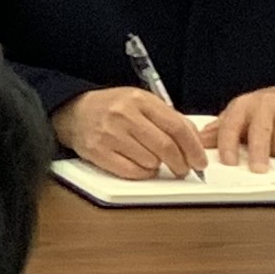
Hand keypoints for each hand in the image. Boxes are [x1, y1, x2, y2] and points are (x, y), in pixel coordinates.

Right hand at [55, 83, 207, 180]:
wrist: (75, 112)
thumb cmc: (112, 108)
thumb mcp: (141, 102)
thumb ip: (168, 118)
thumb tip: (195, 141)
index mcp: (139, 100)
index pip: (177, 127)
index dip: (193, 148)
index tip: (200, 161)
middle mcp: (124, 115)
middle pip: (166, 147)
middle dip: (181, 163)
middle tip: (184, 169)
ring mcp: (110, 134)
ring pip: (150, 162)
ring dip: (157, 166)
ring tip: (152, 160)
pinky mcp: (99, 152)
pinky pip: (132, 172)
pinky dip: (142, 173)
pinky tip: (140, 165)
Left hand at [207, 77, 274, 173]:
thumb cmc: (267, 110)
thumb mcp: (242, 114)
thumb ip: (221, 129)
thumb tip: (200, 141)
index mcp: (243, 105)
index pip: (231, 126)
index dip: (228, 145)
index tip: (228, 162)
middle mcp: (264, 104)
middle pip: (260, 134)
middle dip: (258, 154)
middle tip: (258, 170)